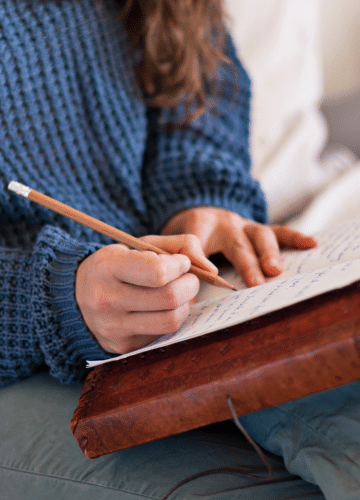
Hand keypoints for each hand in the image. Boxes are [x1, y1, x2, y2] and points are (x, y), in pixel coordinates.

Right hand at [75, 235, 214, 353]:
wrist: (77, 294)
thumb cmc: (117, 265)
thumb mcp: (140, 244)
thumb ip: (181, 245)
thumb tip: (212, 270)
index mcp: (107, 267)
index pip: (158, 273)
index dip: (180, 266)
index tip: (180, 263)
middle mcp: (106, 300)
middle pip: (170, 299)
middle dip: (190, 285)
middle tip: (187, 278)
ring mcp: (113, 327)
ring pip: (171, 321)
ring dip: (185, 305)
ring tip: (179, 293)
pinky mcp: (122, 346)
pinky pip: (162, 334)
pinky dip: (171, 318)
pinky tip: (161, 308)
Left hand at [161, 207, 316, 286]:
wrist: (199, 213)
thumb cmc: (186, 237)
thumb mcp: (171, 245)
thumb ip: (174, 265)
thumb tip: (179, 301)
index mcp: (196, 226)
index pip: (195, 240)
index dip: (199, 257)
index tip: (208, 275)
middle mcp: (223, 223)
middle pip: (236, 241)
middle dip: (246, 263)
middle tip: (255, 284)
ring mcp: (244, 225)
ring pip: (259, 235)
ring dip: (268, 253)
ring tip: (275, 271)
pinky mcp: (258, 229)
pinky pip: (278, 231)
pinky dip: (294, 238)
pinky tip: (311, 244)